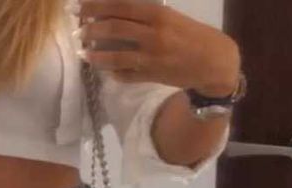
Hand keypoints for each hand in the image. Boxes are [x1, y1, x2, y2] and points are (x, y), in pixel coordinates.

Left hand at [75, 0, 240, 95]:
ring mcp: (151, 58)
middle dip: (91, 29)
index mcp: (158, 14)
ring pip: (116, 56)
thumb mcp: (170, 17)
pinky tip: (104, 70)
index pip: (120, 6)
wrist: (214, 63)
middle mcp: (153, 35)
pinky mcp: (152, 77)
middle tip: (77, 30)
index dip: (96, 6)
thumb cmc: (192, 35)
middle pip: (114, 29)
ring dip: (96, 55)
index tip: (78, 7)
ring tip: (83, 53)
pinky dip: (113, 72)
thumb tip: (117, 14)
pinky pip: (126, 75)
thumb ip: (145, 16)